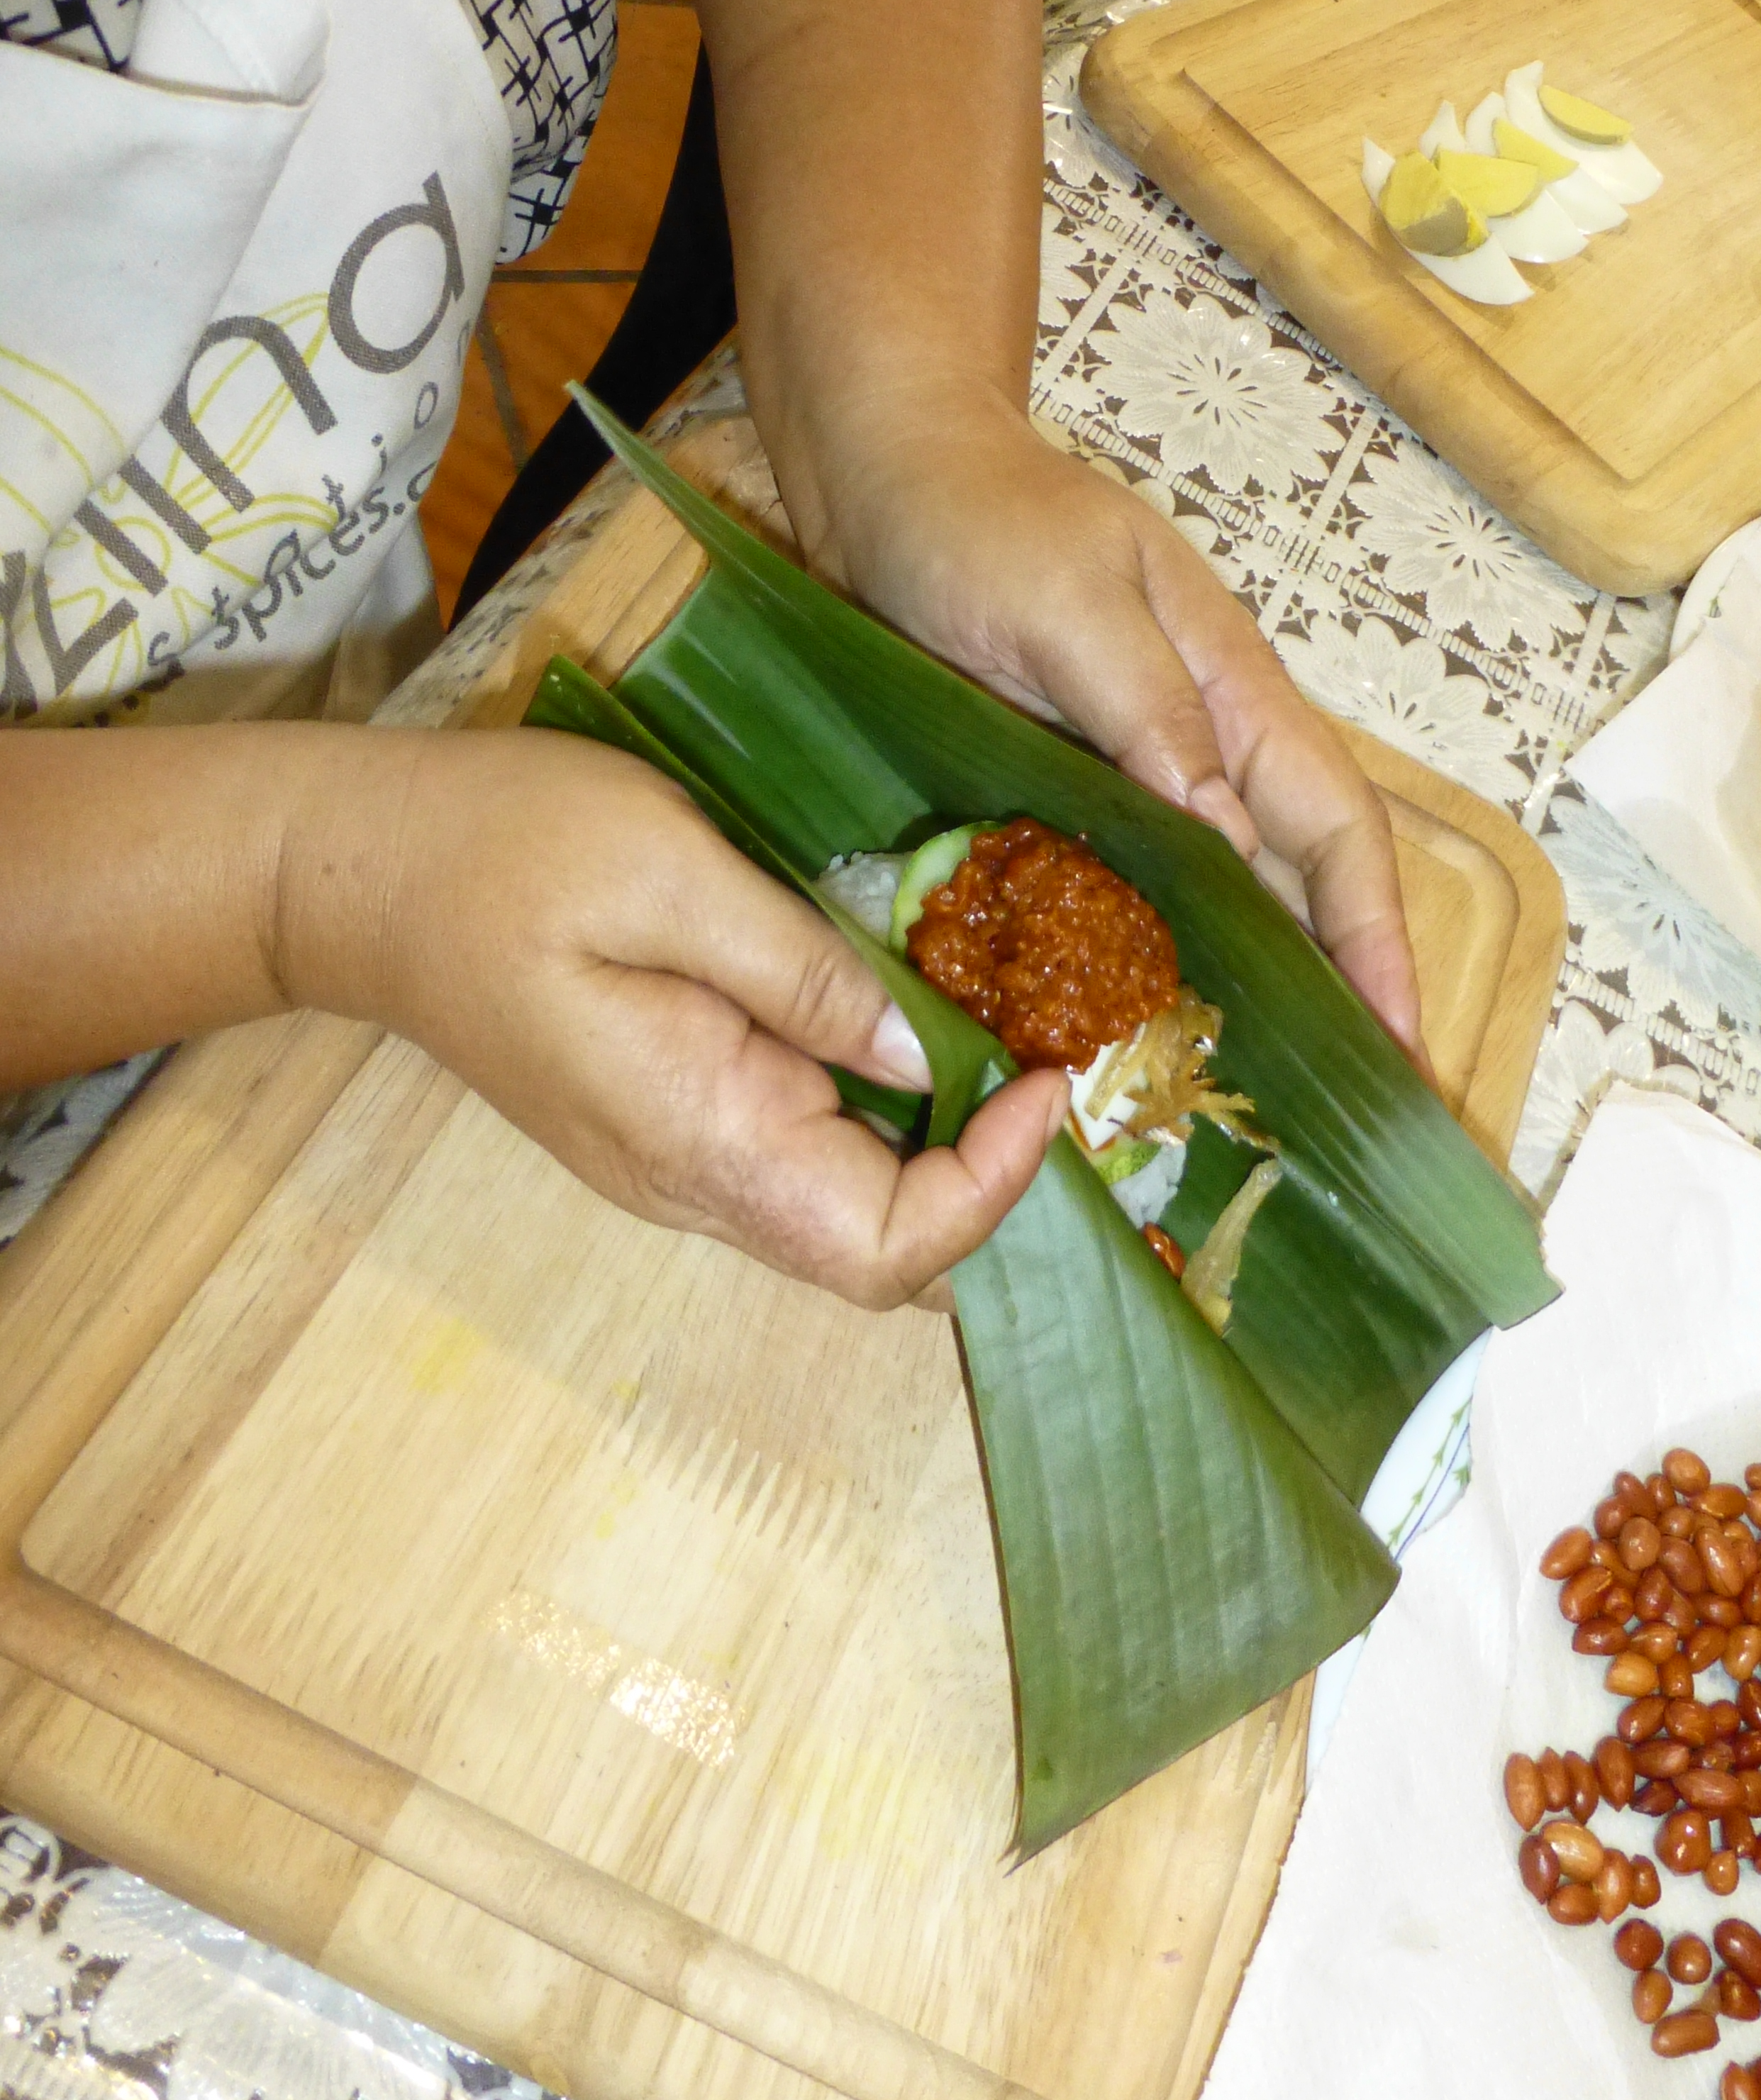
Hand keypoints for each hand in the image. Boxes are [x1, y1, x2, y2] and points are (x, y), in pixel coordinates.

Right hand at [277, 726, 1069, 1307]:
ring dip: (949, 1145)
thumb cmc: (506, 850)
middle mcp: (696, 1183)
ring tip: (1020, 1033)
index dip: (994, 1190)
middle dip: (994, 1179)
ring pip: (853, 1206)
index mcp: (700, 1138)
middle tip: (1061, 1058)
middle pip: (882, 1248)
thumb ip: (802, 969)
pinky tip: (929, 1019)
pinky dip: (890, 1108)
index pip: (885, 1249)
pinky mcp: (676, 1117)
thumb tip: (927, 1045)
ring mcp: (681, 1160)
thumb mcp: (666, 871)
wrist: (360, 874)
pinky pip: (810, 1151)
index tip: (1044, 1077)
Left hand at [787, 390, 1423, 1059]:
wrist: (879, 470)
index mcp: (1229, 692)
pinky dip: (1137, 973)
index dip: (1376, 941)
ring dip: (1241, 1000)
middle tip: (1356, 1127)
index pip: (1334, 832)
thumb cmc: (977, 516)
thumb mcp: (1070, 605)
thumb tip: (1230, 838)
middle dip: (1338, 1000)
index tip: (1401, 1047)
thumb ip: (1149, 714)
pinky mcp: (1055, 799)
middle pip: (1296, 887)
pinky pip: (1118, 903)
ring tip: (1256, 1117)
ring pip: (1214, 907)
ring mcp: (1127, 779)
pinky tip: (1125, 1046)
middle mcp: (1196, 747)